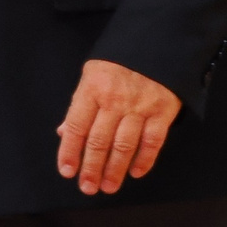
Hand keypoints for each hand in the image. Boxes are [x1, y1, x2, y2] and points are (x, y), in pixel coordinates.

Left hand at [56, 58, 183, 194]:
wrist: (160, 40)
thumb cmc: (121, 60)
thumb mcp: (93, 75)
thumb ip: (80, 105)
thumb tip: (64, 132)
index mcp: (94, 89)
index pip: (77, 127)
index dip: (70, 152)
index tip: (68, 172)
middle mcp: (115, 100)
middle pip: (99, 141)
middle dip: (91, 168)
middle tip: (88, 187)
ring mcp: (141, 106)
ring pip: (124, 146)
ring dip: (114, 170)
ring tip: (108, 186)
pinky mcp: (163, 110)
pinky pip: (153, 141)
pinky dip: (145, 159)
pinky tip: (136, 172)